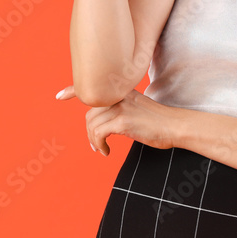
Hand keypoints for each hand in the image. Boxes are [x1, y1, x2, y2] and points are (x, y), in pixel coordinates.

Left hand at [55, 85, 181, 156]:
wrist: (176, 126)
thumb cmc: (160, 122)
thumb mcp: (138, 108)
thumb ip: (121, 109)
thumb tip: (105, 123)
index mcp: (122, 91)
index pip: (93, 85)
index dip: (73, 90)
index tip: (60, 96)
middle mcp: (119, 95)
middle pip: (90, 112)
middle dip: (89, 131)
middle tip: (96, 145)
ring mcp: (121, 107)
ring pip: (92, 124)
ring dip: (94, 140)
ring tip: (101, 149)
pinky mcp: (123, 121)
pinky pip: (99, 133)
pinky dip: (99, 145)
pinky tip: (106, 152)